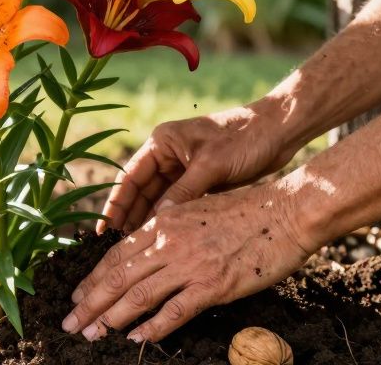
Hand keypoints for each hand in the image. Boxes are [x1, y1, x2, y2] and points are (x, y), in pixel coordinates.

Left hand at [62, 182, 315, 342]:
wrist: (285, 212)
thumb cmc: (244, 211)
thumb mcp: (195, 210)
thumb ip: (169, 229)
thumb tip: (146, 250)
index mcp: (163, 222)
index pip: (116, 254)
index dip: (92, 278)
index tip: (77, 296)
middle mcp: (169, 242)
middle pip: (118, 276)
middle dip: (90, 303)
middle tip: (70, 323)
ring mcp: (190, 264)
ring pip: (139, 294)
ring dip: (111, 318)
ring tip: (91, 335)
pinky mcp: (213, 285)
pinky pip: (175, 310)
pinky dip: (153, 327)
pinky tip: (136, 339)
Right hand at [102, 101, 298, 232]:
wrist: (278, 131)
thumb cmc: (244, 138)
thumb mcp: (211, 165)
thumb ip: (184, 192)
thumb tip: (158, 222)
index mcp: (162, 142)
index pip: (129, 177)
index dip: (115, 204)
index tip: (102, 229)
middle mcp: (167, 154)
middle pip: (140, 191)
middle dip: (129, 218)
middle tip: (117, 248)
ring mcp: (182, 168)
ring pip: (157, 200)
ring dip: (148, 222)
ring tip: (135, 250)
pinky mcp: (199, 180)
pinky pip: (176, 204)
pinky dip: (169, 221)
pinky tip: (162, 241)